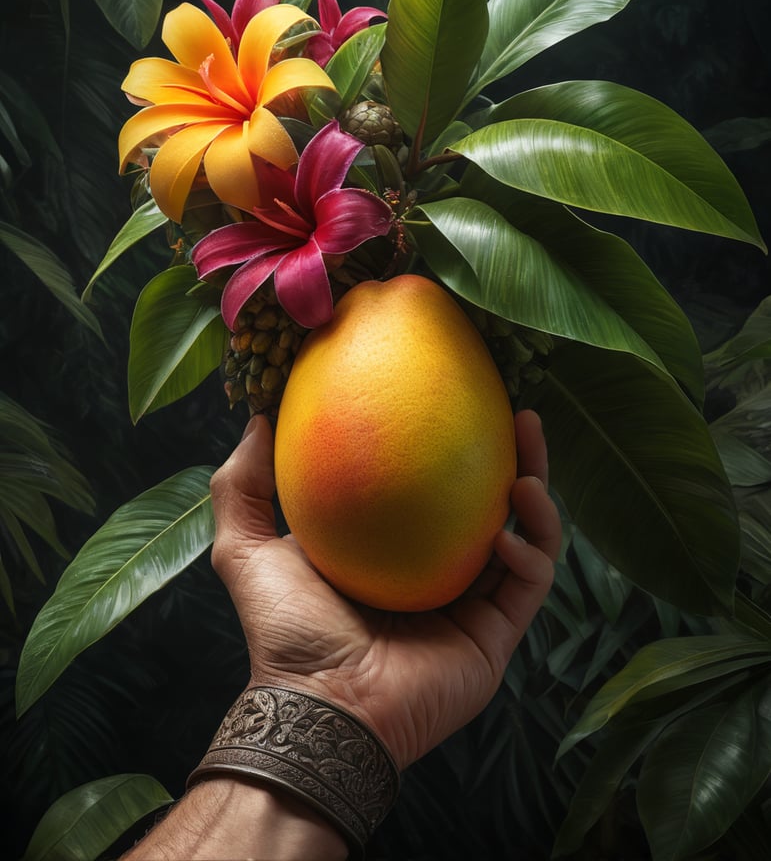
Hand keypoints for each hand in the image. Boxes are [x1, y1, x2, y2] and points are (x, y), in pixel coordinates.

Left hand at [209, 408, 560, 770]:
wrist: (321, 709)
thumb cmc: (286, 632)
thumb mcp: (248, 547)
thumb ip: (244, 485)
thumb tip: (256, 421)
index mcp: (392, 551)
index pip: (433, 487)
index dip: (453, 444)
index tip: (460, 397)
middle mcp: (437, 572)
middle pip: (490, 503)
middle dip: (518, 459)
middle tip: (522, 415)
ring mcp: (470, 606)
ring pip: (524, 539)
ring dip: (537, 496)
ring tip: (528, 465)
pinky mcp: (495, 637)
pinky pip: (529, 586)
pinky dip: (531, 553)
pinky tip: (508, 530)